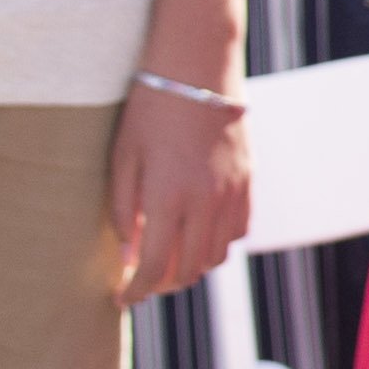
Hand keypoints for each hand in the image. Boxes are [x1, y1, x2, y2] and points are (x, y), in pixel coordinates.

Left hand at [109, 76, 252, 302]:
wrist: (197, 70)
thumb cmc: (149, 111)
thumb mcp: (122, 158)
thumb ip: (124, 210)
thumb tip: (126, 254)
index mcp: (167, 198)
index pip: (152, 267)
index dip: (135, 291)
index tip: (121, 298)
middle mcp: (204, 202)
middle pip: (187, 269)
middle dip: (161, 284)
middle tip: (141, 281)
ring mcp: (231, 193)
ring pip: (216, 255)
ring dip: (191, 267)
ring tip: (169, 260)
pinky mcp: (247, 181)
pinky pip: (238, 231)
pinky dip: (218, 244)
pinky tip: (198, 235)